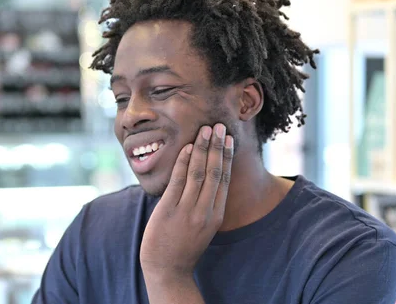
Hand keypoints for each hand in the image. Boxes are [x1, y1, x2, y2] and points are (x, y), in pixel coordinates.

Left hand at [140, 123, 233, 277]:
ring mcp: (187, 210)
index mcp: (215, 215)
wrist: (167, 269)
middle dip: (217, 146)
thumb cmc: (183, 246)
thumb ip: (206, 205)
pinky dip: (183, 162)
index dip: (226, 156)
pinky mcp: (169, 210)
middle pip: (215, 172)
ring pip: (198, 173)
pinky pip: (178, 181)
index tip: (228, 138)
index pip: (224, 179)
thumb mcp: (202, 227)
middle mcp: (205, 211)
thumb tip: (205, 180)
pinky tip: (187, 147)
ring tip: (206, 130)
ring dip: (203, 148)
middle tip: (219, 126)